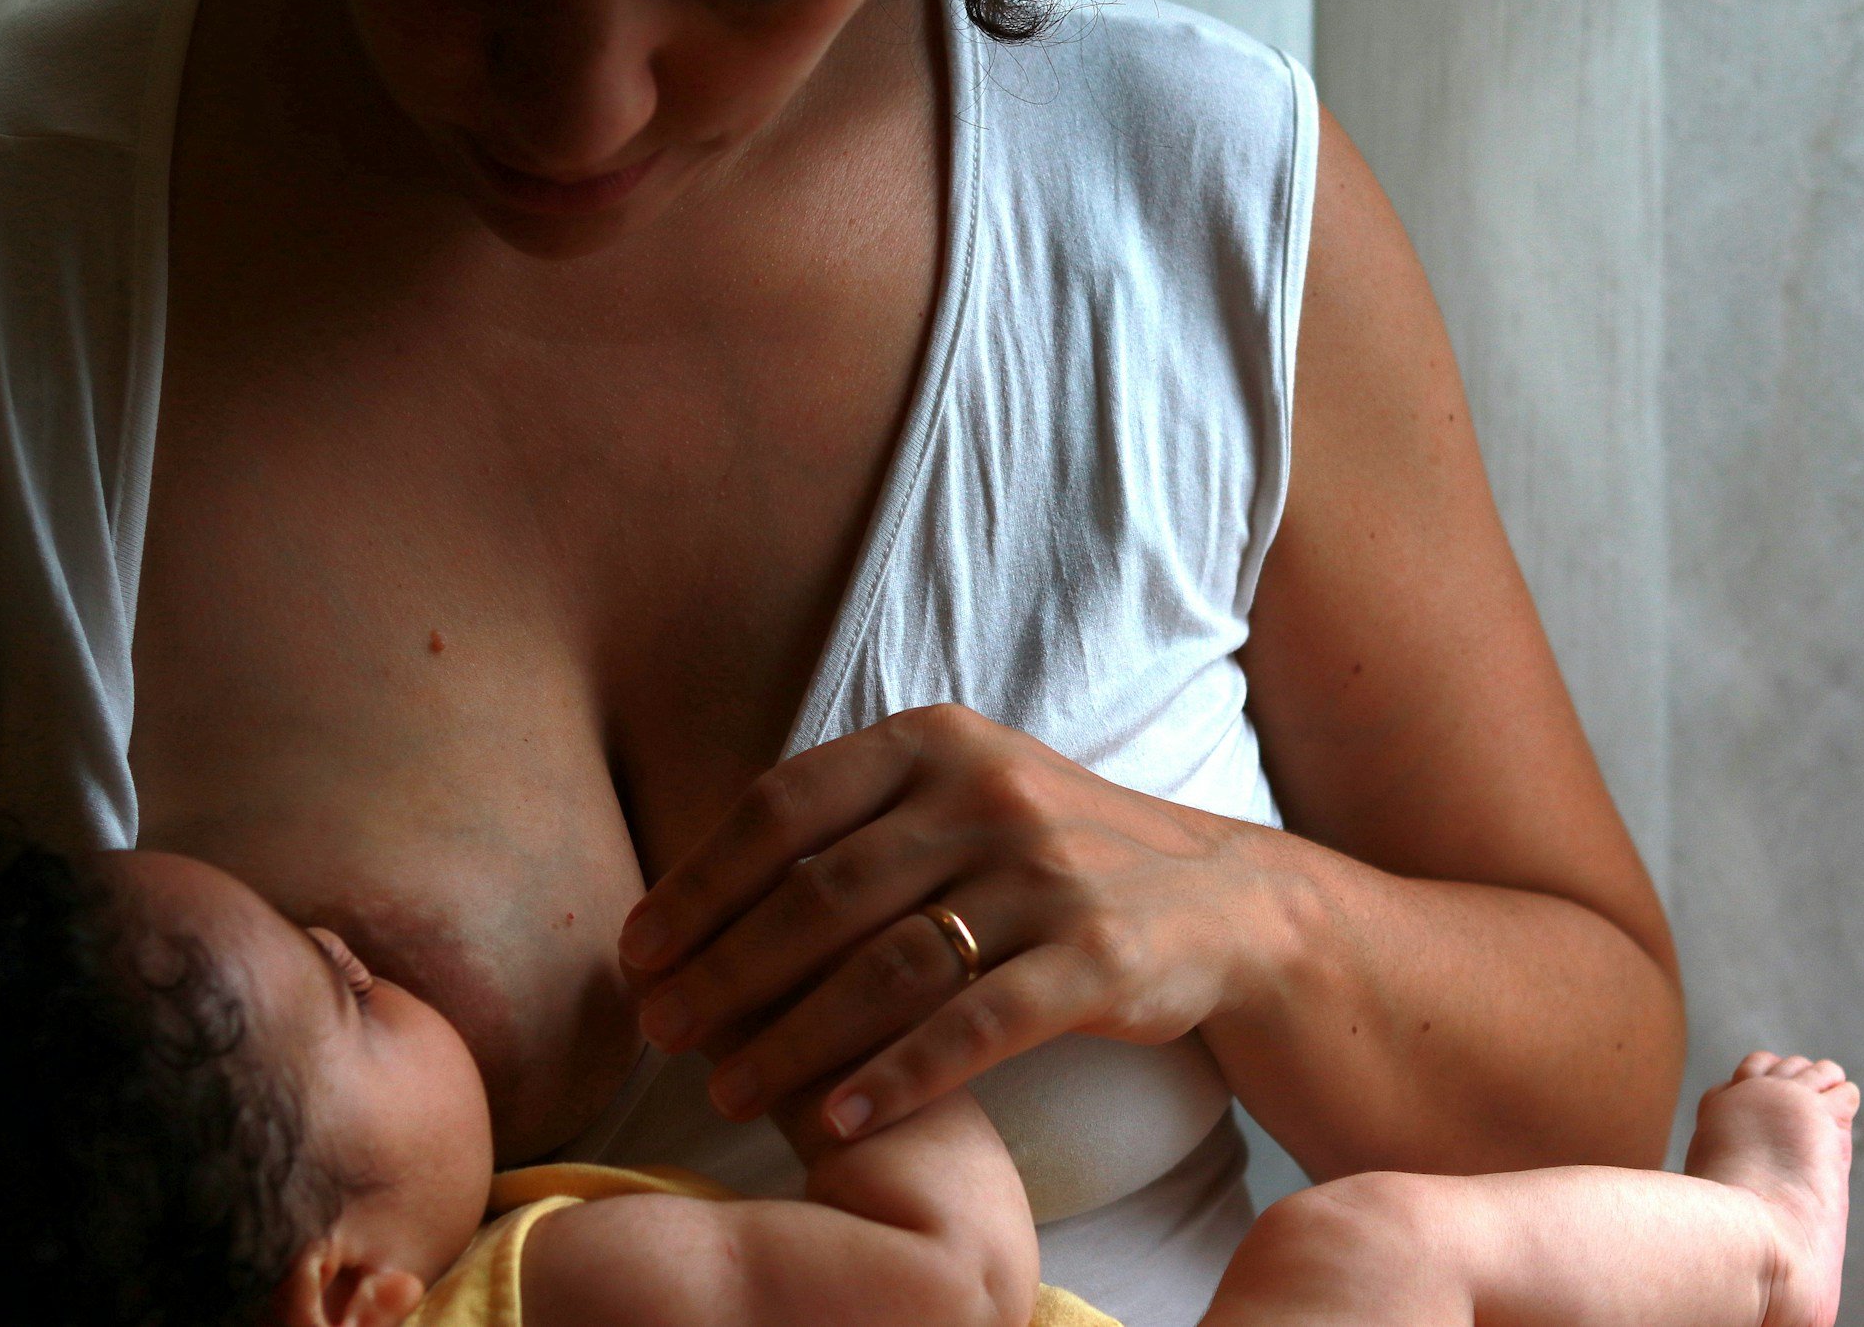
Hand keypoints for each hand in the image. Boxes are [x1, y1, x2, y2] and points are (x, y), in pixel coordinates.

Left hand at [617, 704, 1291, 1140]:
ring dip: (787, 1038)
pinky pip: (974, 1028)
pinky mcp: (1098, 960)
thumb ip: (855, 817)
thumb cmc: (1055, 855)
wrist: (1224, 900)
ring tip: (721, 1090)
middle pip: (821, 893)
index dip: (699, 882)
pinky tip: (833, 1121)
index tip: (638, 950)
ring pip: (885, 968)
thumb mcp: (963, 792)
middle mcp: (989, 795)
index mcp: (939, 742)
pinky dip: (894, 1079)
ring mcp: (1048, 877)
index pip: (785, 805)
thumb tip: (701, 888)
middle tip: (657, 1030)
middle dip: (722, 971)